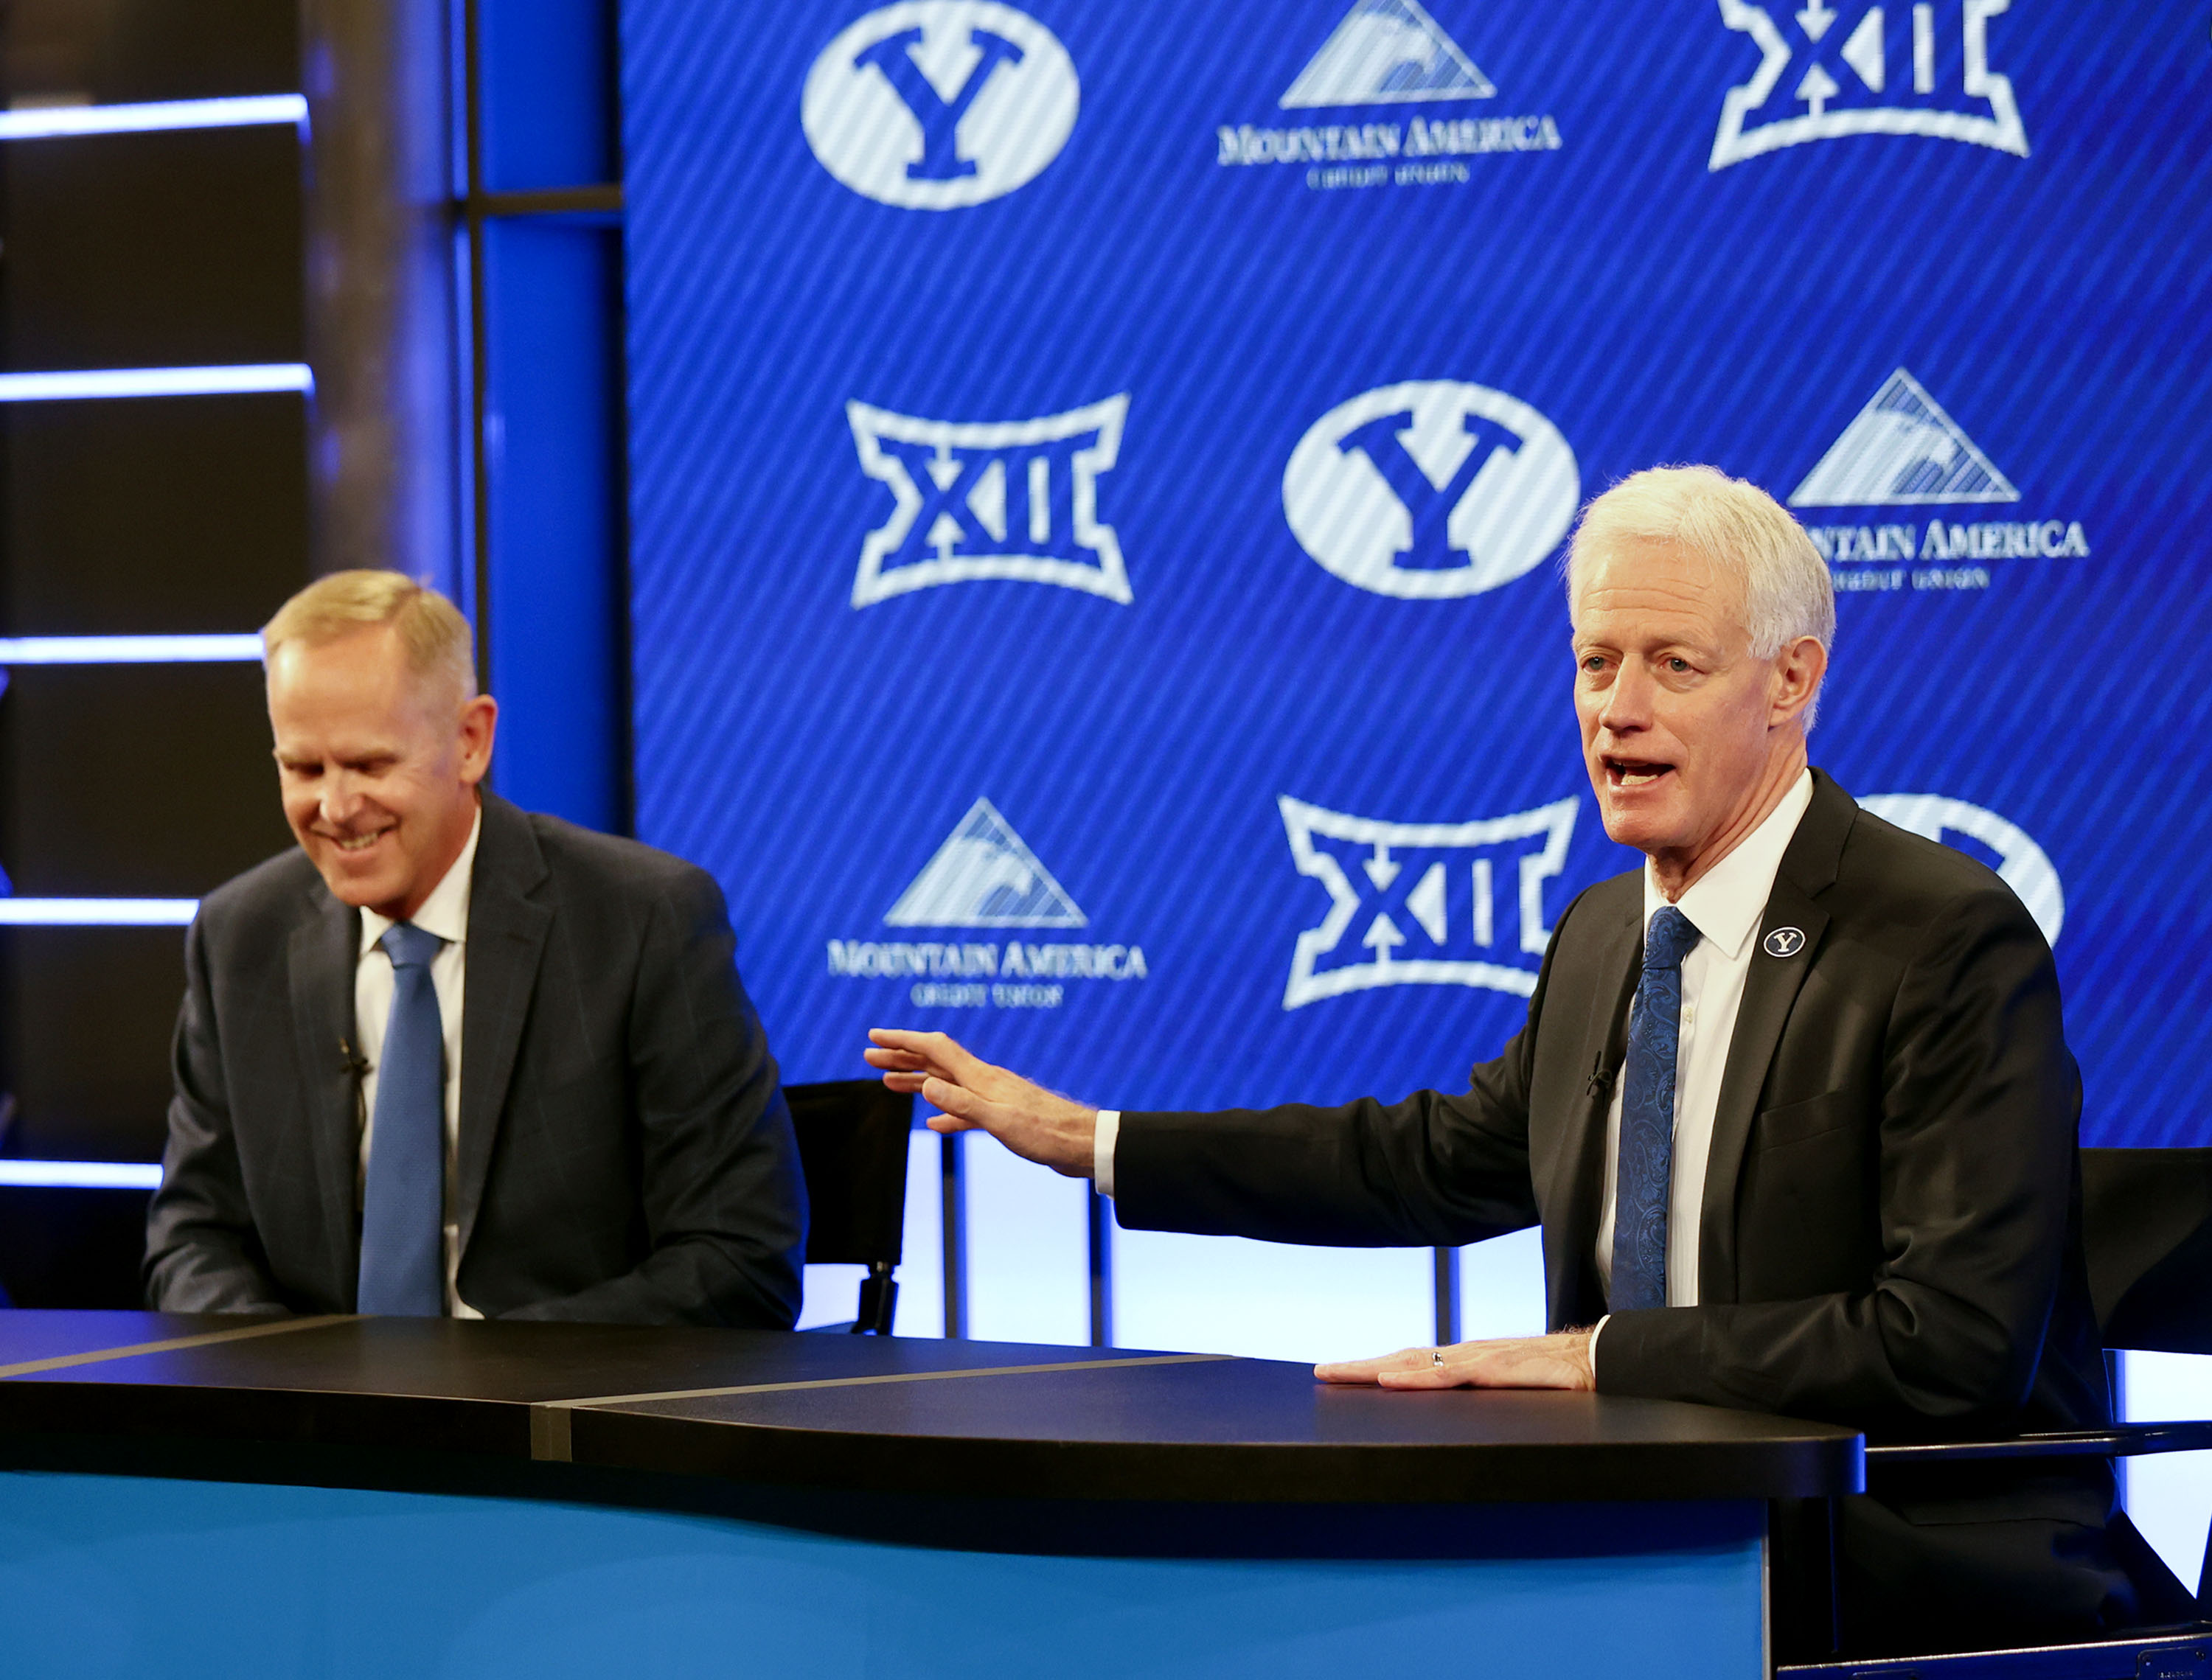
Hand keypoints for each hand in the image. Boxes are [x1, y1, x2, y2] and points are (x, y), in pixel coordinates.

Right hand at [865, 1029, 1097, 1177]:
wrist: (1083, 1145)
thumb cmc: (1046, 1134)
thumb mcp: (1000, 1122)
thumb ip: (963, 1105)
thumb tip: (926, 1086)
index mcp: (982, 1078)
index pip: (934, 1049)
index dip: (903, 1040)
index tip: (875, 1037)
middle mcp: (984, 1081)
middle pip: (936, 1062)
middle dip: (902, 1056)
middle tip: (869, 1056)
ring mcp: (993, 1098)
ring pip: (946, 1085)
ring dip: (916, 1081)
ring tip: (888, 1081)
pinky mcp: (1003, 1117)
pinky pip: (963, 1110)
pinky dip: (943, 1112)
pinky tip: (932, 1122)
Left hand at [1315, 1330, 1596, 1390]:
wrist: (1601, 1362)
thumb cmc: (1560, 1380)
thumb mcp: (1514, 1396)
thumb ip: (1485, 1404)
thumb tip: (1457, 1426)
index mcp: (1469, 1363)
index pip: (1413, 1362)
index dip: (1377, 1368)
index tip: (1340, 1375)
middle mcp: (1468, 1356)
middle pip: (1405, 1357)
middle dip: (1361, 1366)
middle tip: (1321, 1374)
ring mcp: (1481, 1361)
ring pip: (1419, 1362)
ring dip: (1377, 1367)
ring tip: (1341, 1373)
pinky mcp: (1499, 1370)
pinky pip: (1451, 1375)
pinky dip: (1418, 1378)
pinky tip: (1393, 1381)